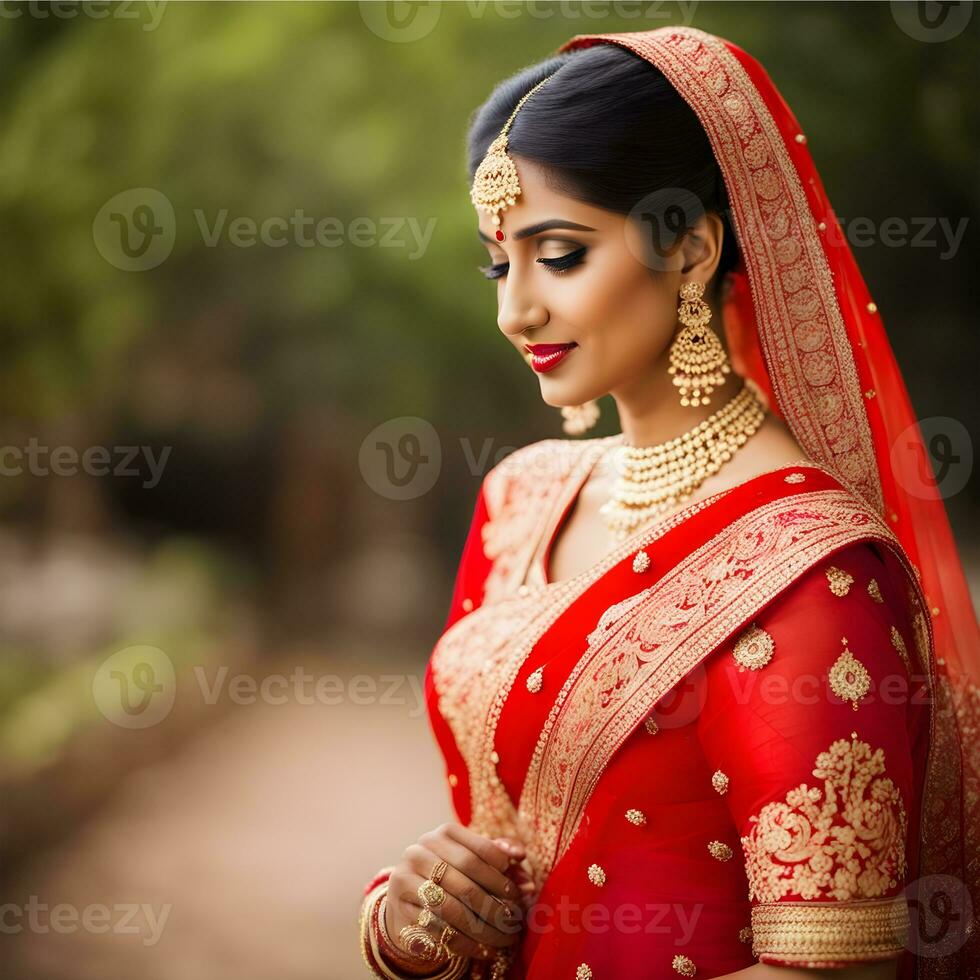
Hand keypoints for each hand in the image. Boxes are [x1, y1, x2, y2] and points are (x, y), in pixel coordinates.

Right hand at [385, 822, 526, 962]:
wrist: (410, 897)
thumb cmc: (452, 875)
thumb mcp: (474, 862)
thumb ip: (500, 857)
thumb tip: (521, 855)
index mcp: (444, 833)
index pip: (481, 850)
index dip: (503, 874)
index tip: (516, 894)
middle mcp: (421, 850)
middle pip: (467, 881)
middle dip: (495, 906)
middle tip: (514, 922)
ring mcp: (406, 876)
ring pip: (452, 908)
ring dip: (483, 929)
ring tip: (504, 940)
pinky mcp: (400, 905)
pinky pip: (437, 928)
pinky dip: (465, 943)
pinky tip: (483, 949)